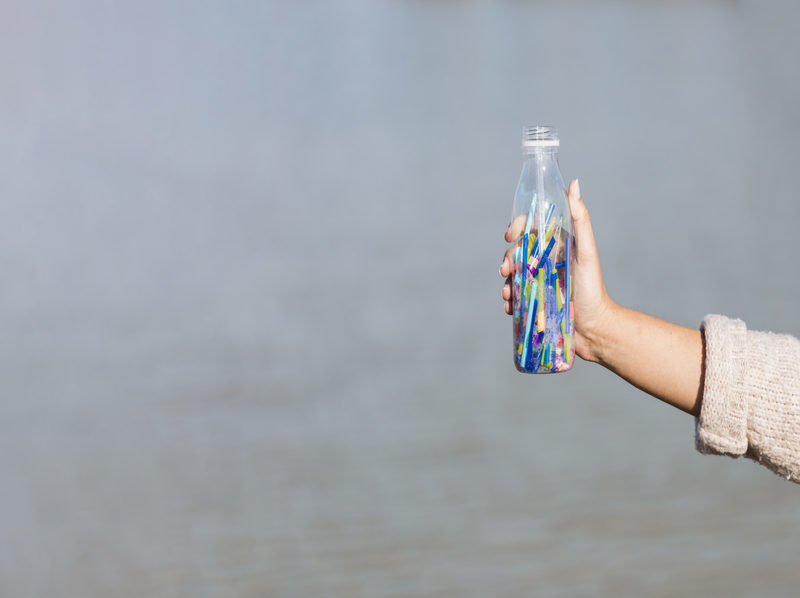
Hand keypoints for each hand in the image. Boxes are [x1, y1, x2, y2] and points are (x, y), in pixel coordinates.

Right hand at [499, 179, 615, 361]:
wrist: (594, 329)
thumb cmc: (593, 289)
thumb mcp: (587, 252)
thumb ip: (580, 219)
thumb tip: (573, 184)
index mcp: (557, 245)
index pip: (531, 228)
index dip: (517, 228)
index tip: (510, 236)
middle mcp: (546, 261)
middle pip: (517, 252)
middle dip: (507, 259)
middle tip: (506, 270)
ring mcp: (539, 281)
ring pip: (512, 275)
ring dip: (505, 281)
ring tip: (509, 294)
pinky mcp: (534, 301)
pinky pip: (514, 296)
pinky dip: (509, 300)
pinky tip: (511, 306)